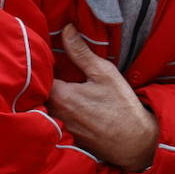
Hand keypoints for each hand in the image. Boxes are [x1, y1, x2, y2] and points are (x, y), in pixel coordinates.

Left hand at [47, 25, 159, 171]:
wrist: (137, 144)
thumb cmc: (122, 107)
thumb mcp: (104, 74)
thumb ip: (80, 52)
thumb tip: (66, 29)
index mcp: (59, 95)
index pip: (38, 74)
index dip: (40, 63)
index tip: (46, 55)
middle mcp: (53, 112)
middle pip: (38, 90)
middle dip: (42, 79)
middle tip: (54, 69)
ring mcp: (58, 126)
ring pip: (45, 104)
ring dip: (49, 94)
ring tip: (61, 84)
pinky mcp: (64, 136)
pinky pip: (53, 118)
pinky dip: (56, 109)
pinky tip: (71, 104)